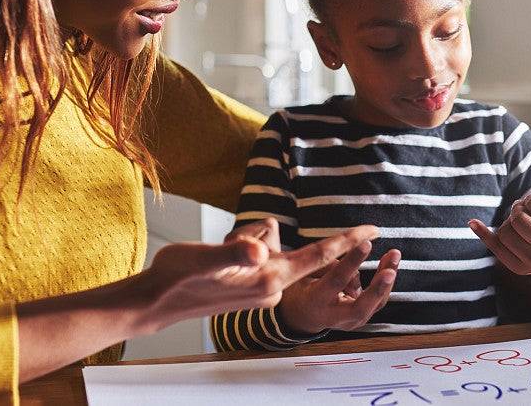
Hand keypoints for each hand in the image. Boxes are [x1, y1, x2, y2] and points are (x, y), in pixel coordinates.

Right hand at [132, 219, 380, 332]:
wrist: (156, 301)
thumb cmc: (178, 278)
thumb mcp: (206, 258)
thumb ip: (235, 253)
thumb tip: (260, 248)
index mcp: (269, 279)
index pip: (317, 256)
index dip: (346, 240)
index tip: (374, 228)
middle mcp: (271, 286)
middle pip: (282, 243)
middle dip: (258, 236)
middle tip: (225, 248)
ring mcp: (262, 288)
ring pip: (267, 244)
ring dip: (242, 242)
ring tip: (214, 258)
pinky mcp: (250, 286)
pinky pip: (256, 252)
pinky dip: (238, 249)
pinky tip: (215, 264)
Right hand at [276, 245, 401, 334]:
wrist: (304, 314)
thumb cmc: (305, 287)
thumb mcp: (307, 273)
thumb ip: (329, 266)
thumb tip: (357, 262)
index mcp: (316, 302)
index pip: (337, 281)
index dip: (352, 262)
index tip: (366, 243)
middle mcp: (335, 317)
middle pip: (360, 308)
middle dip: (377, 288)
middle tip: (390, 271)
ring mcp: (351, 322)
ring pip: (375, 304)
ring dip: (388, 280)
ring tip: (394, 255)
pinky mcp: (362, 318)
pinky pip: (378, 301)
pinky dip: (386, 282)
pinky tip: (390, 263)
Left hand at [468, 194, 530, 287]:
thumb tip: (508, 208)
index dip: (529, 200)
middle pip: (518, 218)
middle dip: (517, 211)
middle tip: (522, 213)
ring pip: (504, 231)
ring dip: (508, 223)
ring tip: (520, 227)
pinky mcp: (518, 268)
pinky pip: (495, 246)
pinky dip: (483, 233)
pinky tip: (473, 223)